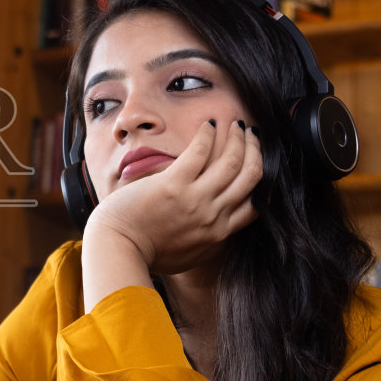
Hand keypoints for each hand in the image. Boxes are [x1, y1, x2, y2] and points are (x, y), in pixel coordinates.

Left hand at [84, 118, 261, 277]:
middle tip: (251, 136)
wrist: (118, 250)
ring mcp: (195, 200)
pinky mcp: (172, 185)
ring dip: (237, 138)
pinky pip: (198, 153)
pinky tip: (207, 124)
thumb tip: (215, 232)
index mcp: (218, 234)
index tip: (256, 162)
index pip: (255, 204)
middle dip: (255, 151)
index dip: (261, 179)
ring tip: (236, 125)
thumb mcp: (188, 255)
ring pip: (231, 162)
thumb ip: (206, 241)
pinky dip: (207, 135)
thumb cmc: (146, 254)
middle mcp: (213, 216)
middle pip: (250, 177)